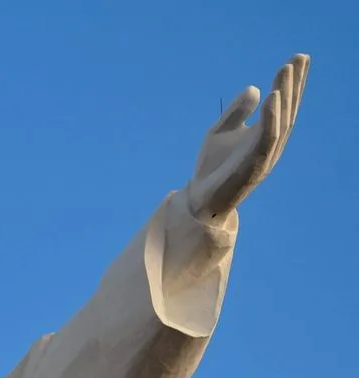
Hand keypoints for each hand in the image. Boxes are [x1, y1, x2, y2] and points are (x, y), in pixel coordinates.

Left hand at [187, 54, 308, 222]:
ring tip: (286, 70)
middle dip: (294, 83)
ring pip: (281, 120)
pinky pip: (267, 138)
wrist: (200, 198)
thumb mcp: (222, 131)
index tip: (298, 58)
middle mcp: (271, 144)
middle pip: (287, 109)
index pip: (282, 105)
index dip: (291, 82)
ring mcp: (265, 155)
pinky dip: (271, 117)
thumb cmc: (213, 166)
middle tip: (300, 57)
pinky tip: (271, 97)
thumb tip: (254, 88)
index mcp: (265, 135)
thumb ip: (237, 111)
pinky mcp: (255, 165)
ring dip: (285, 94)